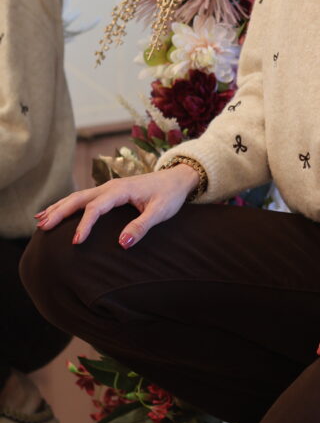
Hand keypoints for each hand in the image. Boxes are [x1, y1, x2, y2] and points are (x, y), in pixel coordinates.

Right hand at [34, 164, 199, 248]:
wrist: (177, 178)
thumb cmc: (170, 195)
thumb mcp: (160, 212)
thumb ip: (141, 227)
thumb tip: (122, 244)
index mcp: (121, 190)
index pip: (96, 207)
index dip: (84, 224)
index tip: (76, 242)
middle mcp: (110, 186)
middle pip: (79, 198)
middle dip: (59, 212)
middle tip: (42, 227)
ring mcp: (108, 188)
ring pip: (77, 196)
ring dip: (59, 207)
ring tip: (40, 221)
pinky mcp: (109, 192)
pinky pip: (83, 198)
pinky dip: (67, 204)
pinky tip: (55, 212)